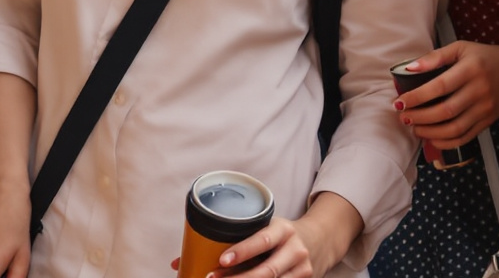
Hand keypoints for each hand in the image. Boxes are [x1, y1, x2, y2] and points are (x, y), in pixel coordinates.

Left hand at [187, 212, 325, 277]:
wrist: (319, 241)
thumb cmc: (280, 235)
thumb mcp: (262, 228)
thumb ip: (229, 239)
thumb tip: (179, 261)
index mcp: (283, 229)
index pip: (263, 239)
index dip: (242, 250)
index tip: (222, 259)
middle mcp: (295, 249)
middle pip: (267, 270)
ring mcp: (301, 269)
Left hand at [393, 40, 498, 152]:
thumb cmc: (486, 58)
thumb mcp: (462, 48)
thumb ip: (435, 57)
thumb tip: (409, 68)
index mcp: (471, 69)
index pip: (440, 86)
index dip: (417, 96)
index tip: (399, 102)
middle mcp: (479, 91)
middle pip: (445, 111)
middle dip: (419, 117)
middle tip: (403, 117)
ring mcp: (485, 109)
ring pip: (454, 128)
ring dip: (430, 132)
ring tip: (414, 128)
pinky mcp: (488, 122)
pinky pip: (465, 137)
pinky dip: (446, 143)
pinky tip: (431, 139)